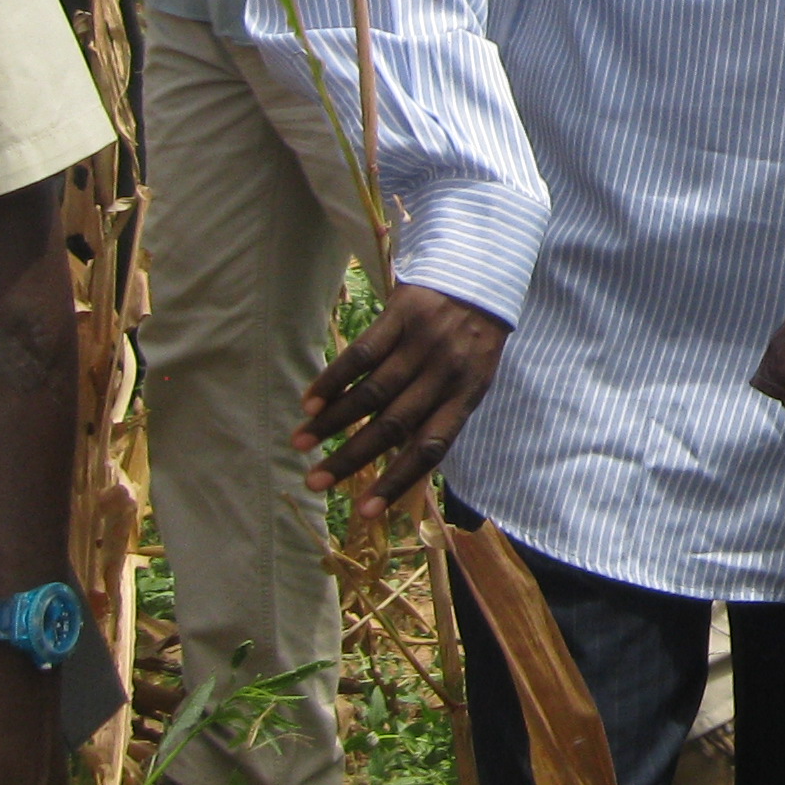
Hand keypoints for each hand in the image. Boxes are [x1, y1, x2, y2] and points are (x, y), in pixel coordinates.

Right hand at [295, 282, 512, 523]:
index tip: (365, 512)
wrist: (484, 272)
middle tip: (314, 482)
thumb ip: (441, 416)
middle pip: (392, 425)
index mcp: (466, 396)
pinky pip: (362, 353)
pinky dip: (333, 380)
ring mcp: (423, 343)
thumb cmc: (474, 337)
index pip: (430, 448)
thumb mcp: (472, 379)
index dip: (396, 482)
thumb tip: (404, 468)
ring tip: (300, 443)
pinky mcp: (403, 314)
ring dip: (332, 422)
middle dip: (350, 459)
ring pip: (371, 392)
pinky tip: (310, 402)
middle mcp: (444, 373)